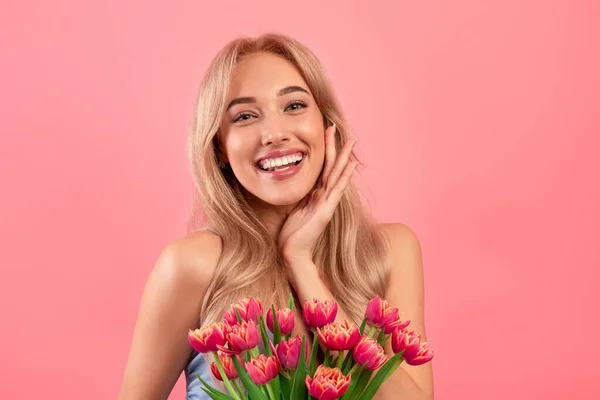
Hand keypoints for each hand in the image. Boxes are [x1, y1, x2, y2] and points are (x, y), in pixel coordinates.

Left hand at [278, 124, 358, 266]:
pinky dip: (344, 177)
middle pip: (332, 167)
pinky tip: (350, 165)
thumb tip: (299, 186)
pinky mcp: (326, 211)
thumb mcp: (295, 209)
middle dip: (335, 147)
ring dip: (344, 157)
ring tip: (351, 141)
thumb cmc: (292, 234)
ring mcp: (327, 203)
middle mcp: (324, 196)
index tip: (326, 134)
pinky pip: (336, 190)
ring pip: (337, 175)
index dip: (325, 151)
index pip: (323, 169)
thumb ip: (301, 197)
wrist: (292, 253)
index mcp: (316, 195)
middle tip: (337, 127)